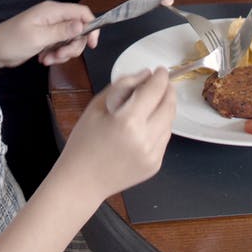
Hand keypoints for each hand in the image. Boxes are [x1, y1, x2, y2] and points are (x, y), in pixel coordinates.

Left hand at [0, 1, 99, 74]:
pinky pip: (60, 46)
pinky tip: (43, 59)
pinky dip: (56, 55)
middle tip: (60, 55)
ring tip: (48, 59)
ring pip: (70, 40)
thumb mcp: (38, 37)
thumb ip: (62, 31)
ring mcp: (50, 28)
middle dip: (73, 46)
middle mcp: (53, 17)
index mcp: (52, 10)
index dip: (91, 27)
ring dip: (63, 53)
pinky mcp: (47, 38)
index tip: (92, 45)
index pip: (81, 12)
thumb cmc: (12, 41)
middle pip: (78, 29)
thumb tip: (82, 25)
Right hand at [58, 67, 175, 200]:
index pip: (154, 91)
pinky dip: (160, 126)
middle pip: (169, 106)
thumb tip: (145, 75)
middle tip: (162, 82)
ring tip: (153, 102)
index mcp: (128, 121)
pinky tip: (146, 123)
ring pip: (169, 122)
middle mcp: (145, 138)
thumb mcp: (97, 106)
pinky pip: (164, 139)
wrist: (81, 181)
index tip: (160, 70)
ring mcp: (153, 154)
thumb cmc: (83, 141)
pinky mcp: (155, 165)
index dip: (160, 77)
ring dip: (165, 108)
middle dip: (168, 90)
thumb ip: (123, 86)